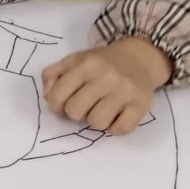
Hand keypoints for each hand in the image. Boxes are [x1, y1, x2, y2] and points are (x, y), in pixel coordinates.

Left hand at [40, 37, 172, 135]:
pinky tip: (116, 116)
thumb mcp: (74, 61)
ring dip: (96, 120)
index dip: (55, 104)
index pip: (58, 94)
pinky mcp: (141, 105)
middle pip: (75, 111)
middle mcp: (106, 77)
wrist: (139, 58)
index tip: (61, 105)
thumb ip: (53, 75)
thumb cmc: (101, 63)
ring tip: (101, 109)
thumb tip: (47, 96)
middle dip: (76, 112)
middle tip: (85, 105)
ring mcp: (125, 91)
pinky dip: (116, 128)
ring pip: (97, 123)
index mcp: (86, 64)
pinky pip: (121, 130)